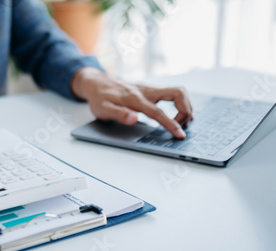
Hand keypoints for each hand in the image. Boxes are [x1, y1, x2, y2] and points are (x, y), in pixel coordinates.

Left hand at [72, 68, 192, 138]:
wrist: (97, 83)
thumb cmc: (100, 98)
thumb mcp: (103, 110)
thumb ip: (119, 114)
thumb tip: (134, 119)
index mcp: (135, 99)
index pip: (158, 112)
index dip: (171, 124)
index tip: (180, 135)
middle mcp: (146, 91)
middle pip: (177, 93)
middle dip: (186, 110)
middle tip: (182, 126)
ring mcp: (150, 89)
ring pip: (177, 92)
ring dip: (185, 106)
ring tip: (183, 122)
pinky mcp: (151, 90)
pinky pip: (172, 94)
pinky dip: (180, 103)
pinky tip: (179, 114)